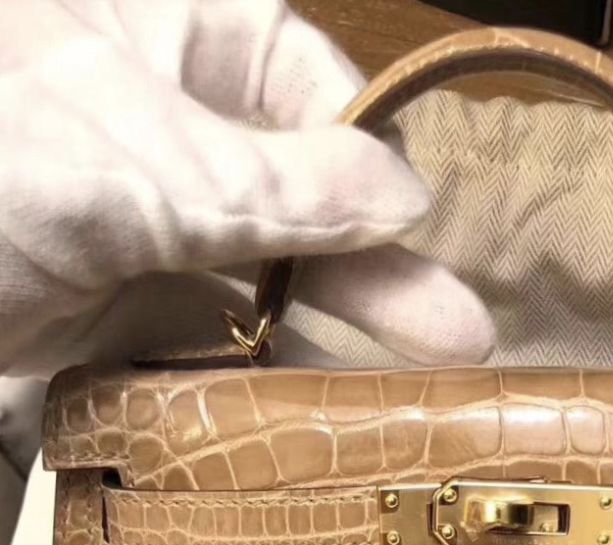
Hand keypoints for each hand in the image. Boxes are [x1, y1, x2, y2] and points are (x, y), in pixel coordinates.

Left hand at [0, 0, 495, 372]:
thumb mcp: (140, 158)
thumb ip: (284, 182)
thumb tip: (410, 197)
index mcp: (178, 40)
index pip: (314, 90)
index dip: (375, 160)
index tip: (421, 231)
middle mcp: (176, 133)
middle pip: (309, 200)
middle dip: (382, 272)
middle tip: (463, 337)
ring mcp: (153, 231)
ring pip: (272, 283)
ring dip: (338, 338)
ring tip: (422, 393)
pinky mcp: (128, 315)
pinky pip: (218, 345)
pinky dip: (264, 381)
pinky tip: (322, 415)